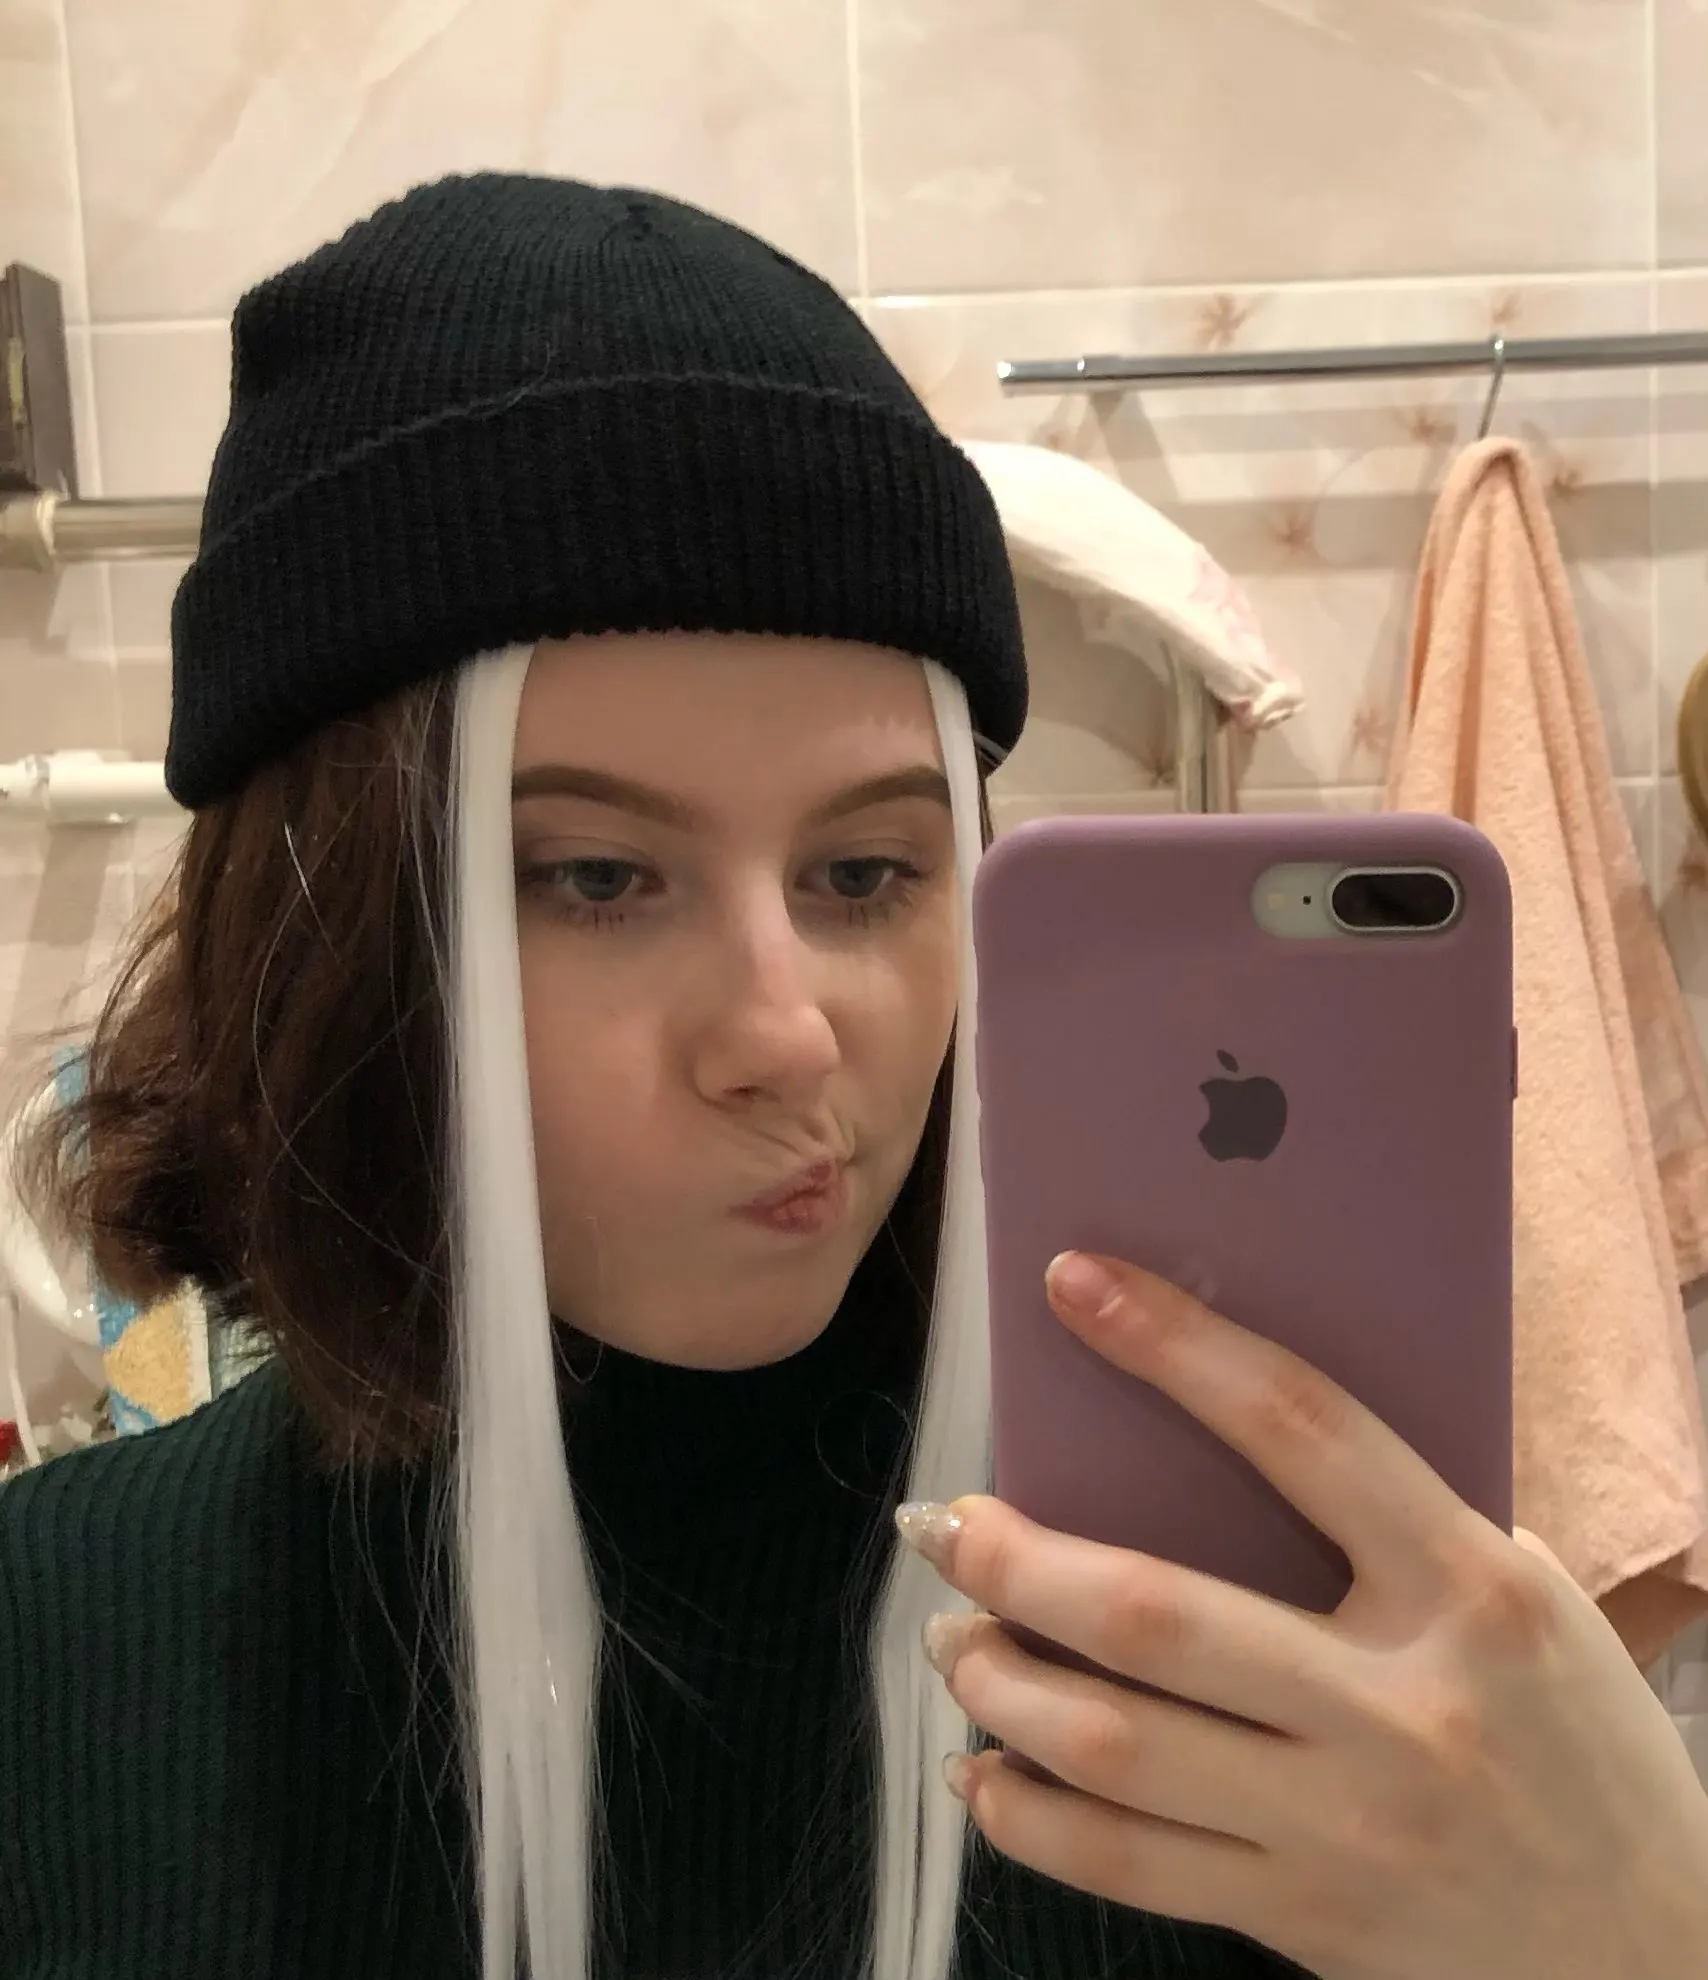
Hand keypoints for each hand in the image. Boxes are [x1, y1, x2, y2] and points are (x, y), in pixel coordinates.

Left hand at [894, 1251, 1707, 1979]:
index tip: (1075, 1283)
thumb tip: (1208, 1432)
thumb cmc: (1578, 1742)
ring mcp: (1347, 1826)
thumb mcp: (1522, 1600)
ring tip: (951, 1640)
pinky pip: (1126, 1868)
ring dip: (999, 1680)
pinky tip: (981, 1773)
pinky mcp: (1305, 1917)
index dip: (1175, 1346)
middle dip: (1016, 1560)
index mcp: (1469, 1587)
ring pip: (1115, 1744)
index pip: (1302, 1429)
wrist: (1661, 1956)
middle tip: (944, 1524)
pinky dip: (1026, 1817)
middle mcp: (1401, 1707)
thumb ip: (1390, 1526)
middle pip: (1156, 1613)